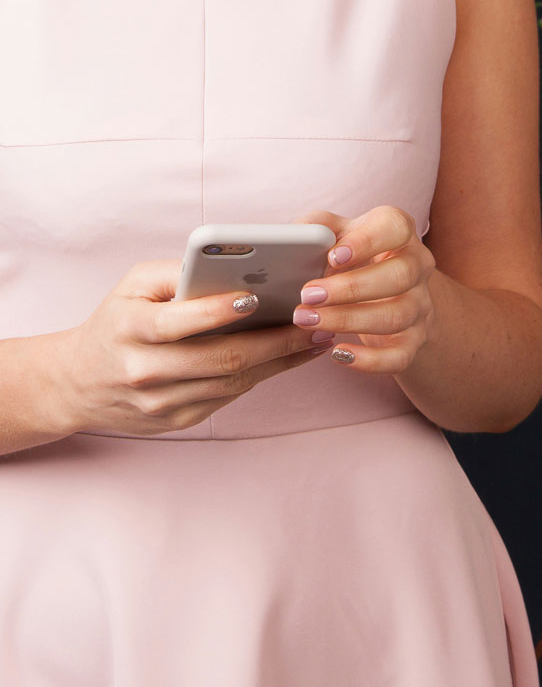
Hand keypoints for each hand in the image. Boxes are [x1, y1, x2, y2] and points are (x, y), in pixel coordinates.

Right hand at [52, 260, 336, 436]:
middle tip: (312, 321)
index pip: (176, 323)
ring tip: (316, 338)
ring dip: (281, 360)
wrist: (80, 383)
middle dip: (275, 341)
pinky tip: (291, 356)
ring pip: (234, 383)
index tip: (255, 297)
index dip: (216, 312)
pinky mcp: (180, 420)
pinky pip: (231, 397)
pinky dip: (265, 375)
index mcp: (130, 329)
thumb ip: (176, 272)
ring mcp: (163, 403)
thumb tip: (233, 267)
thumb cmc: (117, 321)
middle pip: (220, 359)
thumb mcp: (132, 286)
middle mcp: (145, 371)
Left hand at [291, 205, 436, 373]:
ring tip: (308, 320)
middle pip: (399, 276)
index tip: (333, 256)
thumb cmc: (353, 256)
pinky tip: (337, 353)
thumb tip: (295, 237)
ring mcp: (419, 305)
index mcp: (399, 232)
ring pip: (396, 316)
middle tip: (308, 295)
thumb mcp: (337, 234)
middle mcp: (417, 266)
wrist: (385, 293)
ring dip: (349, 321)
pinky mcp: (414, 340)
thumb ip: (317, 228)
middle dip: (351, 288)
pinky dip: (370, 360)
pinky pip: (400, 356)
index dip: (366, 242)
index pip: (395, 227)